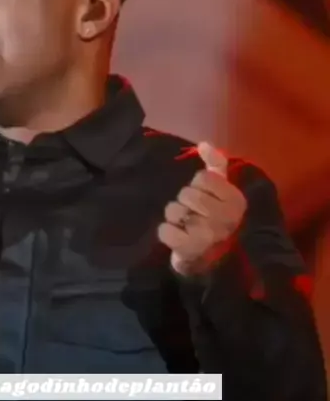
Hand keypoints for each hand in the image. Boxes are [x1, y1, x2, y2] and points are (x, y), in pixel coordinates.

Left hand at [158, 142, 246, 276]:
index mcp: (235, 200)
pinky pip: (163, 229)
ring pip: (173, 209)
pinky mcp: (188, 248)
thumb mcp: (221, 189)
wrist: (209, 257)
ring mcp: (206, 234)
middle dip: (184, 201)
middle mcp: (224, 217)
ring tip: (184, 225)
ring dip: (173, 216)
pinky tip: (177, 235)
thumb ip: (216, 164)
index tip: (205, 196)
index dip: (198, 185)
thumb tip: (204, 143)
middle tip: (192, 213)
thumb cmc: (213, 217)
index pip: (203, 177)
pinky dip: (165, 231)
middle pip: (186, 193)